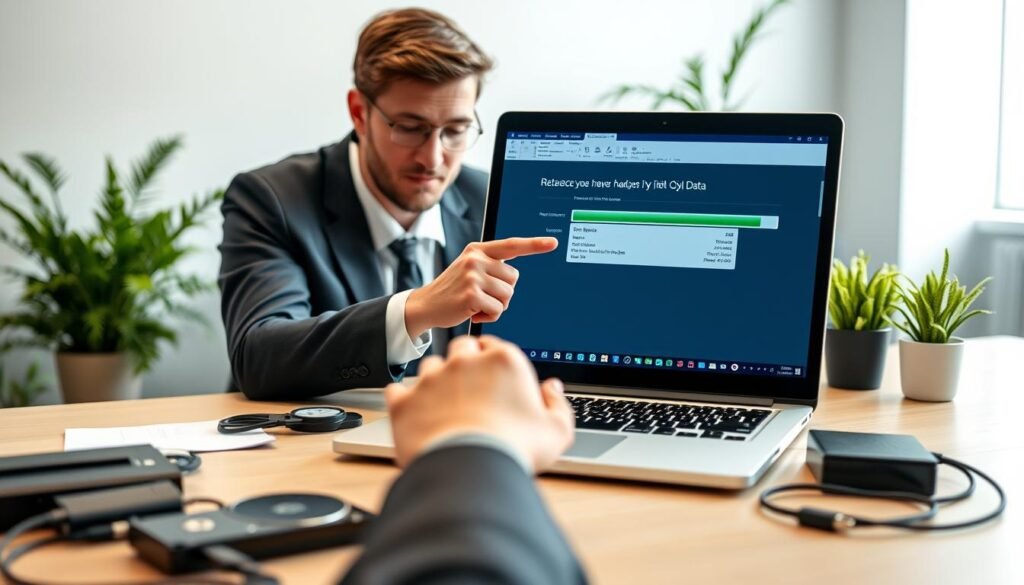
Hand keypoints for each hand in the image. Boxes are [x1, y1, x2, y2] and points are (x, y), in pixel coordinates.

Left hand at [384, 335, 574, 472]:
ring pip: (430, 367)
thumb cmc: (514, 450)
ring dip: (435, 381)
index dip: (493, 360)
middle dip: (464, 363)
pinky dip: (406, 401)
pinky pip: (398, 391)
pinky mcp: (405, 400)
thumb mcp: (556, 432)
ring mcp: (432, 379)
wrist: (469, 471)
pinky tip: (416, 415)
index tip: (494, 377)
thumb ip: (557, 405)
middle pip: (461, 348)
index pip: (494, 345)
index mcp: (503, 361)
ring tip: (443, 407)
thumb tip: (552, 389)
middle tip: (470, 389)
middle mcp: (465, 362)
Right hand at [404, 237, 557, 338]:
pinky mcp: (472, 295)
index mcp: (478, 250)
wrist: (426, 305)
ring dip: (496, 306)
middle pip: (514, 278)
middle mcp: (476, 259)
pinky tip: (473, 313)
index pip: (512, 245)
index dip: (534, 244)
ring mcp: (473, 276)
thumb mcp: (469, 269)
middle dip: (503, 292)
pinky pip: (498, 310)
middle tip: (482, 296)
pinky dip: (489, 317)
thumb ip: (490, 265)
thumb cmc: (453, 290)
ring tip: (476, 304)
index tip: (553, 243)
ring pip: (508, 295)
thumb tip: (514, 275)